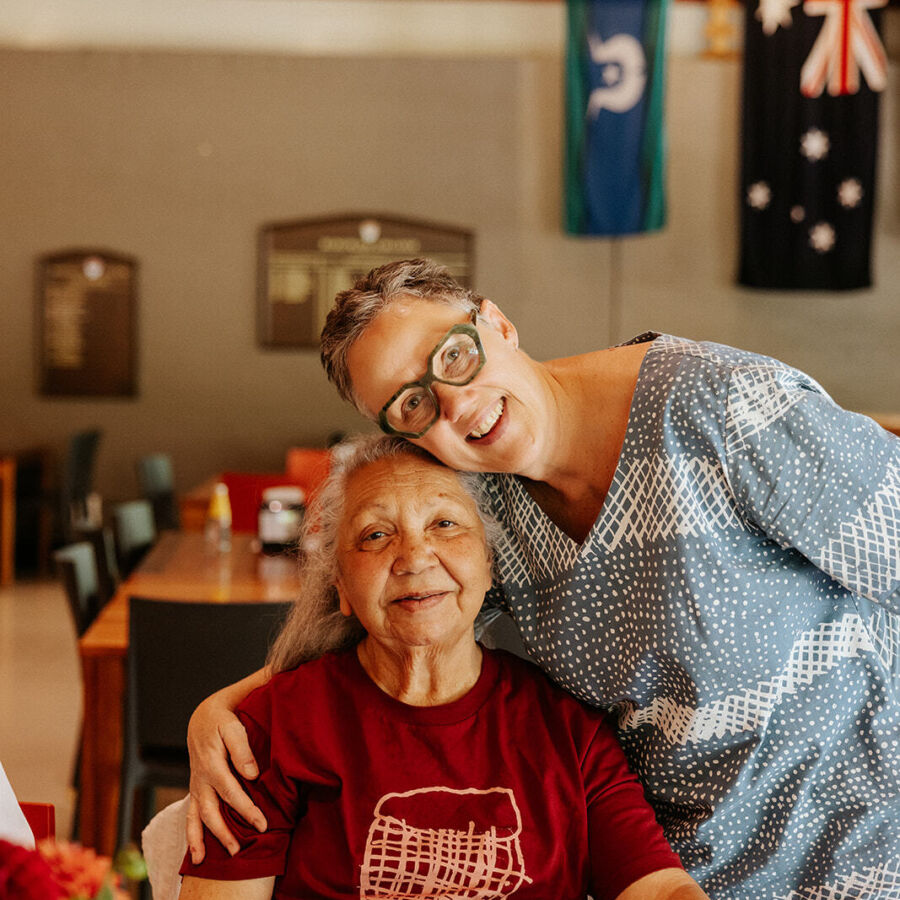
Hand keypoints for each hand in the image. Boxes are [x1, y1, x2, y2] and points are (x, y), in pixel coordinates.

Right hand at [186, 691, 267, 862]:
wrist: (203, 715)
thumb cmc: (224, 718)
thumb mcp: (232, 724)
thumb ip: (242, 748)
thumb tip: (252, 774)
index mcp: (212, 761)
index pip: (230, 790)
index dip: (246, 808)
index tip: (262, 823)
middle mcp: (201, 777)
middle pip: (212, 810)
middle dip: (227, 831)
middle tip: (243, 848)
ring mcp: (197, 785)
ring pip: (199, 817)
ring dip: (209, 839)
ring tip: (226, 856)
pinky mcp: (196, 789)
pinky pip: (191, 815)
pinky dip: (193, 836)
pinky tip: (197, 856)